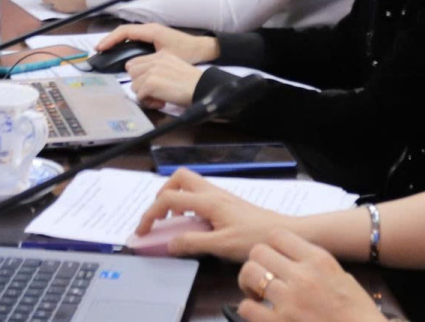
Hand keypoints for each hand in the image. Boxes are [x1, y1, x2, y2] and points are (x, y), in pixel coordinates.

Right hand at [97, 22, 219, 65]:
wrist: (202, 48)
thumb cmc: (187, 52)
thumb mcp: (166, 57)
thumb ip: (149, 60)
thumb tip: (132, 66)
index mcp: (151, 30)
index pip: (125, 31)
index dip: (111, 39)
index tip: (101, 47)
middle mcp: (150, 29)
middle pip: (124, 31)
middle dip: (110, 39)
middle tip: (99, 50)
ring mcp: (151, 32)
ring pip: (129, 34)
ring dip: (116, 41)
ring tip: (105, 51)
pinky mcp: (154, 38)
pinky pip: (134, 38)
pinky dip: (124, 43)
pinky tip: (120, 52)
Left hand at [127, 52, 203, 107]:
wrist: (202, 87)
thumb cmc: (192, 83)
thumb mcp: (174, 67)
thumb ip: (159, 69)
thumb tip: (146, 81)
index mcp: (161, 55)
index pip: (136, 62)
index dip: (140, 75)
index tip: (149, 84)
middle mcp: (155, 61)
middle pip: (132, 72)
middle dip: (139, 84)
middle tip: (153, 92)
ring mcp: (152, 71)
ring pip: (134, 85)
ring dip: (144, 95)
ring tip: (159, 98)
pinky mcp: (151, 83)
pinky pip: (139, 96)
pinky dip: (149, 103)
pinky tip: (161, 102)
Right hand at [135, 170, 294, 261]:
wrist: (282, 233)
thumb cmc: (255, 237)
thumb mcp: (221, 245)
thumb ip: (193, 243)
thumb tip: (168, 243)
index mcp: (208, 201)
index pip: (169, 198)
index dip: (151, 213)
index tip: (142, 230)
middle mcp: (212, 193)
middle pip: (178, 178)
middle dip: (162, 193)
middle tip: (158, 216)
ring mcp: (221, 196)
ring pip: (189, 184)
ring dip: (175, 197)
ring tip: (173, 221)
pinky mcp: (227, 202)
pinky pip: (199, 194)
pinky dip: (188, 203)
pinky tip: (193, 223)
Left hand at [238, 230, 384, 321]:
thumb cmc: (357, 314)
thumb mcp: (343, 278)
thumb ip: (316, 265)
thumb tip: (295, 259)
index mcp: (319, 260)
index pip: (278, 235)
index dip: (271, 246)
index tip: (274, 258)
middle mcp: (302, 276)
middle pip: (258, 251)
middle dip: (257, 263)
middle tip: (262, 277)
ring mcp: (289, 300)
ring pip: (249, 273)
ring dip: (248, 283)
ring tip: (257, 294)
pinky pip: (246, 307)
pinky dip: (248, 309)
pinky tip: (259, 313)